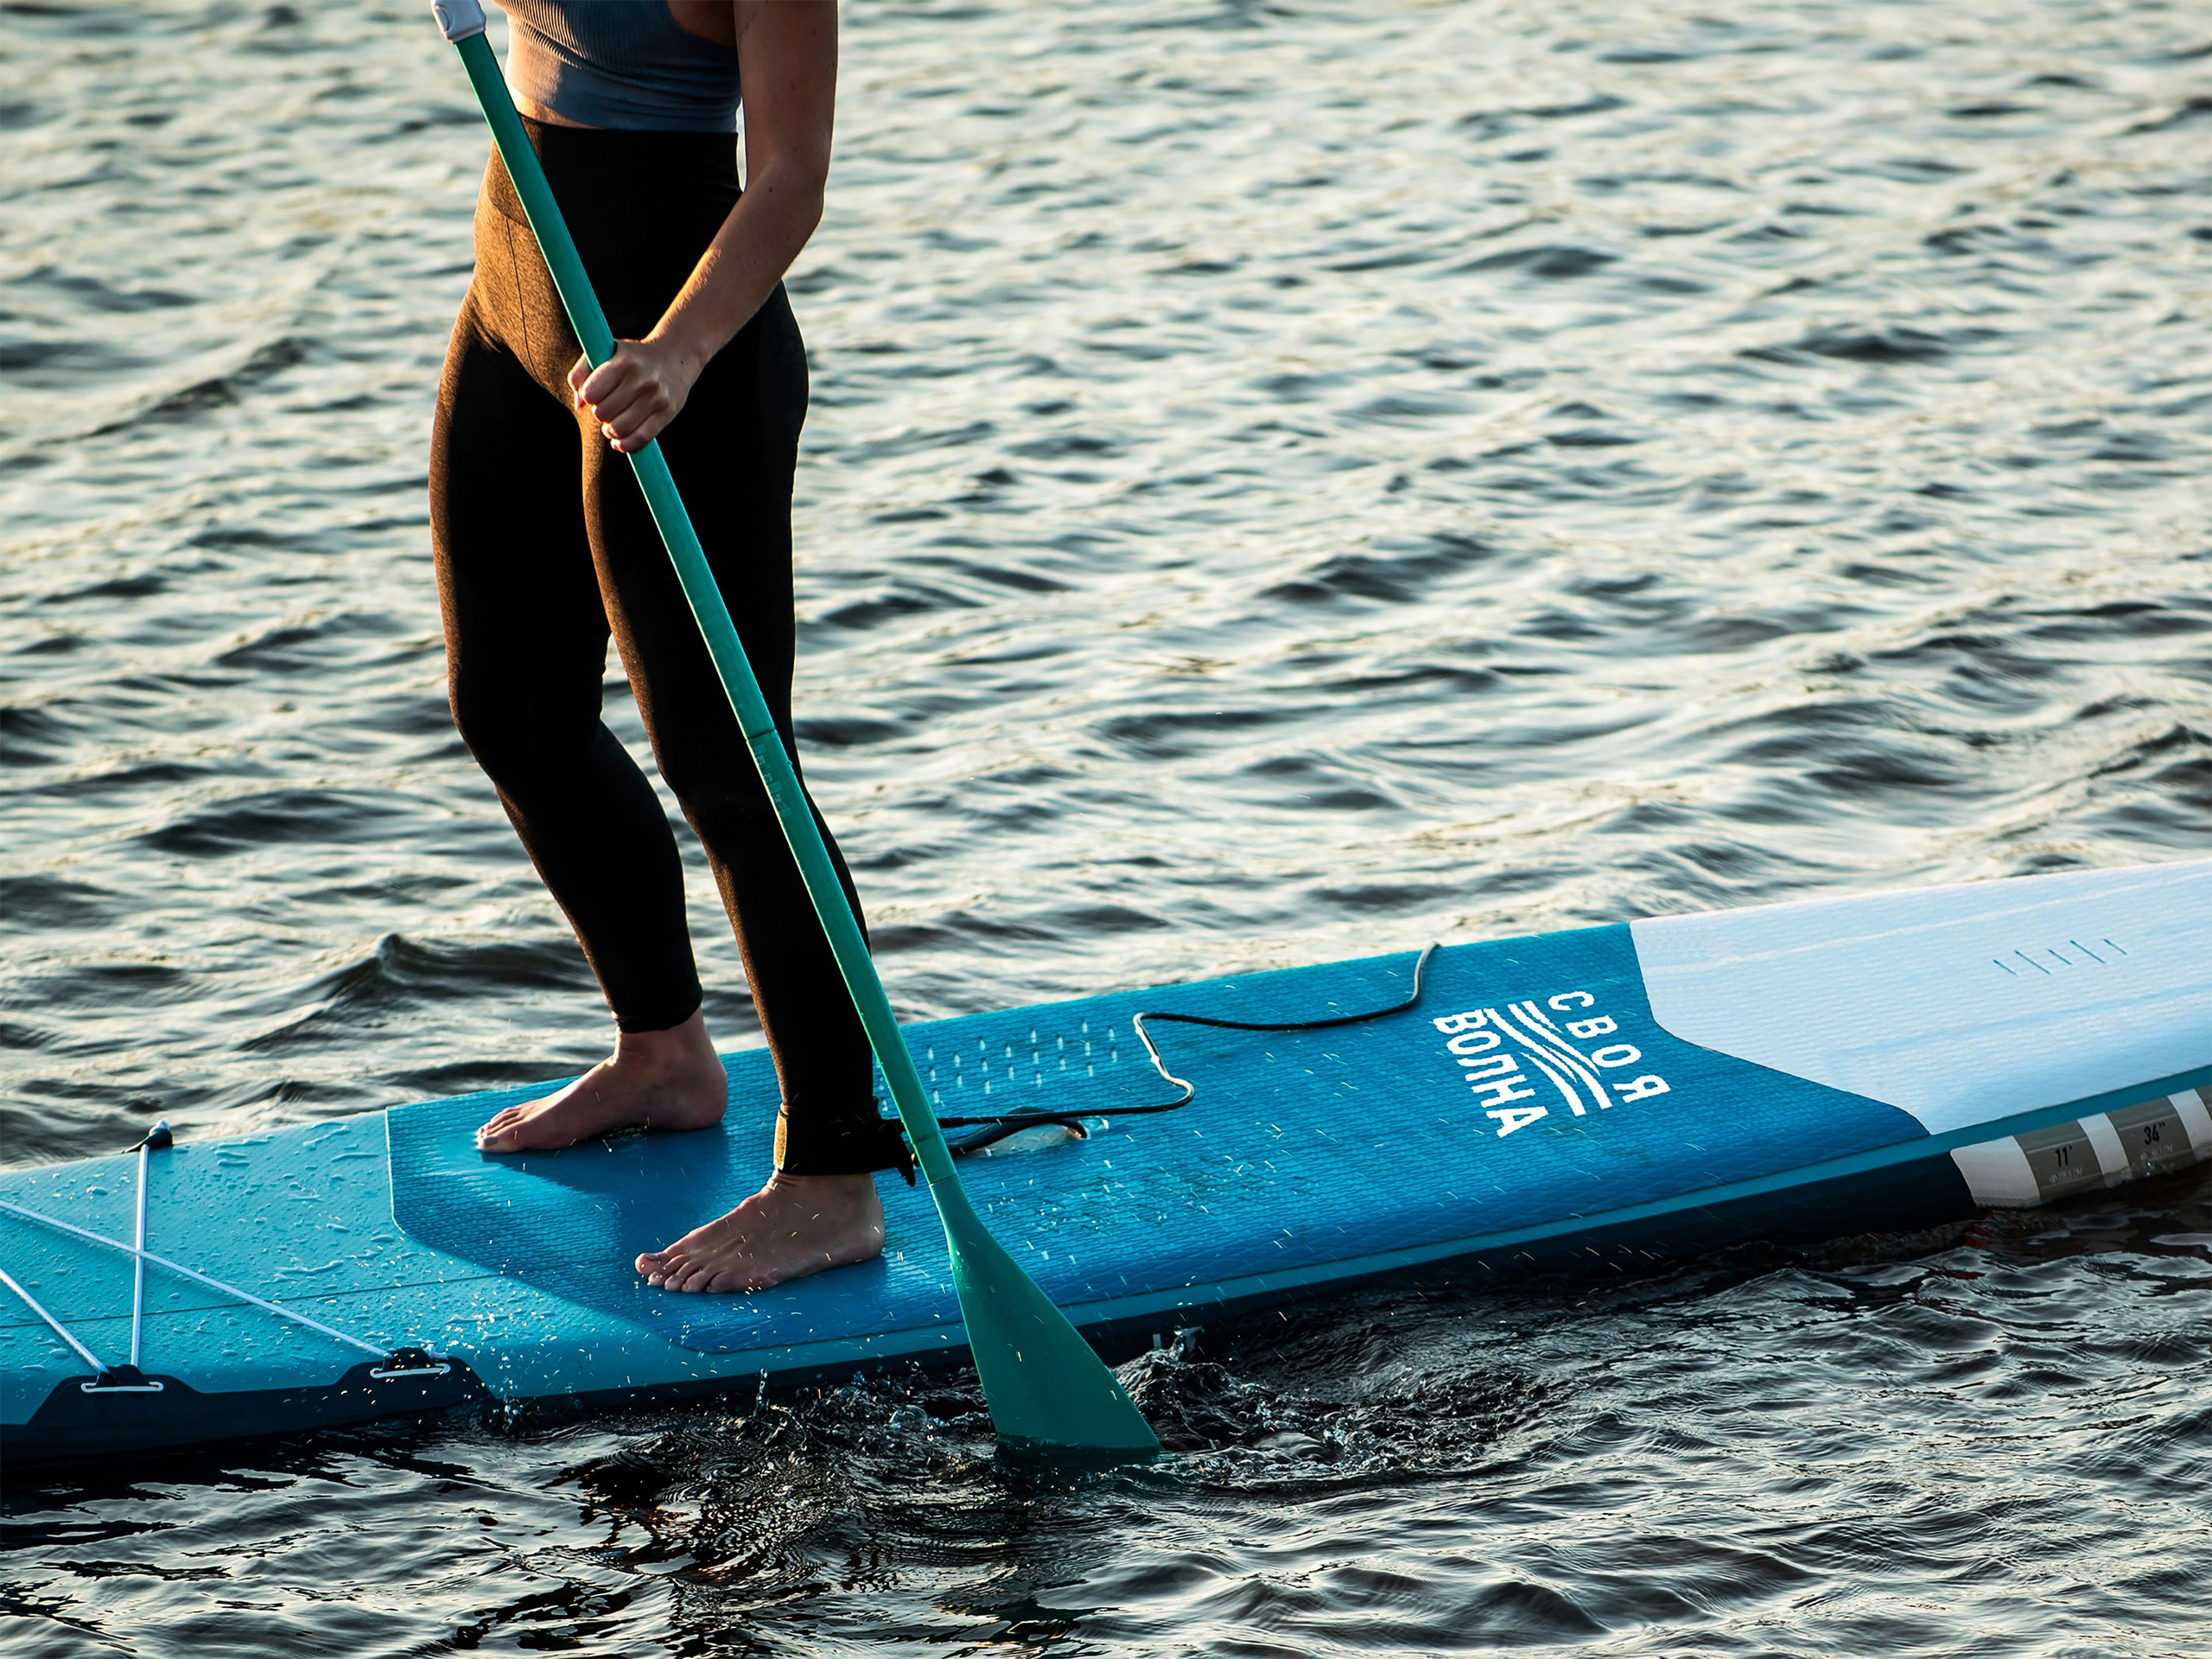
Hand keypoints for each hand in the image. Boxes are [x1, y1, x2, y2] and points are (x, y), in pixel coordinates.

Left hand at [569, 336, 703, 452]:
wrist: (676, 356)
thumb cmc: (633, 357)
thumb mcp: (606, 352)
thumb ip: (582, 372)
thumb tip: (579, 404)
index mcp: (623, 362)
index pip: (590, 393)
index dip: (588, 397)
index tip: (595, 394)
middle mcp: (641, 379)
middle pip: (603, 413)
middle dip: (600, 413)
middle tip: (607, 407)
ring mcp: (656, 398)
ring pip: (620, 429)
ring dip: (610, 430)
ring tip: (612, 424)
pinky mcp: (667, 413)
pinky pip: (640, 438)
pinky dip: (625, 444)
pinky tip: (620, 440)